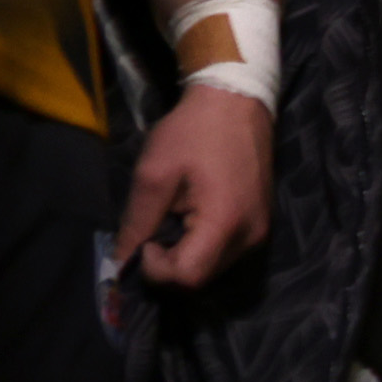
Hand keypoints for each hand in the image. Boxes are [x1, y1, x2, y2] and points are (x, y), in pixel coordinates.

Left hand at [115, 81, 273, 290]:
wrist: (236, 102)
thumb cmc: (193, 132)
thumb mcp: (153, 174)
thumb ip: (136, 223)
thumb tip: (121, 262)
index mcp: (225, 224)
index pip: (186, 277)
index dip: (156, 270)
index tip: (145, 241)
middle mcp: (250, 237)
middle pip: (202, 279)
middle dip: (170, 265)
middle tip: (155, 232)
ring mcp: (260, 232)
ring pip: (213, 269)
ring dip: (186, 256)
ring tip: (174, 220)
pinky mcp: (261, 224)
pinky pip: (225, 253)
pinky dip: (202, 246)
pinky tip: (192, 217)